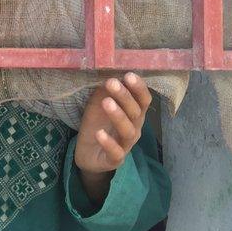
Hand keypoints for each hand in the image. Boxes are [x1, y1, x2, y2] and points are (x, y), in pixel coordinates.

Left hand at [74, 72, 151, 201]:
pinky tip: (99, 133)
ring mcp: (125, 145)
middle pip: (135, 112)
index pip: (143, 100)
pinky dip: (108, 143)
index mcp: (134, 114)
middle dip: (125, 96)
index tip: (128, 74)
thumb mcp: (99, 105)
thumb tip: (108, 71)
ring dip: (118, 116)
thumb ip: (106, 90)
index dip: (138, 88)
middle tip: (112, 82)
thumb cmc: (98, 124)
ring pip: (128, 131)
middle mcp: (134, 129)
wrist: (89, 154)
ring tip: (106, 102)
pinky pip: (116, 153)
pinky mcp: (114, 159)